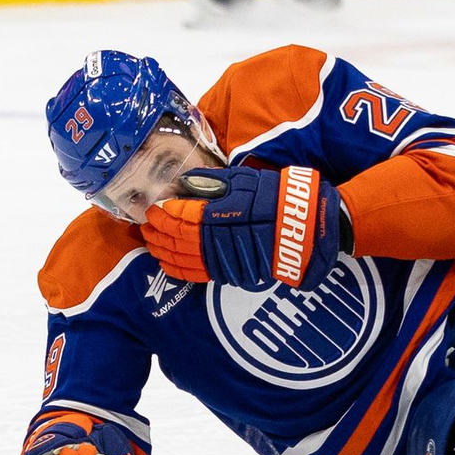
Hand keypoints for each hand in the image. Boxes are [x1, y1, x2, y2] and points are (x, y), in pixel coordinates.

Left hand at [141, 166, 344, 289]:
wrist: (308, 229)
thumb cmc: (279, 198)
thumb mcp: (246, 179)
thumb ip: (213, 182)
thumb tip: (186, 184)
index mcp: (222, 214)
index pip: (181, 217)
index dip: (163, 213)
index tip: (153, 207)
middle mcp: (220, 241)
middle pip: (177, 239)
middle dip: (158, 232)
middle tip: (146, 224)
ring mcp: (226, 260)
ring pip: (183, 259)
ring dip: (163, 251)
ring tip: (151, 242)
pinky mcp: (233, 273)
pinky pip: (198, 274)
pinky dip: (178, 269)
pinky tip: (166, 262)